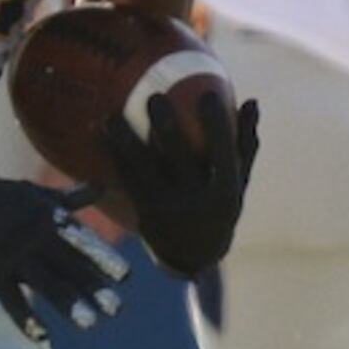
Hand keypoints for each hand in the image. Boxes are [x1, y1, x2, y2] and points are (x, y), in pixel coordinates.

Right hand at [0, 167, 129, 333]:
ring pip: (45, 284)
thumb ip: (72, 197)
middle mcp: (35, 238)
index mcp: (49, 218)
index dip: (103, 259)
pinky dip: (25, 318)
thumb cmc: (2, 198)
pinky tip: (41, 335)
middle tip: (116, 309)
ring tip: (89, 323)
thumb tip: (104, 186)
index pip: (82, 241)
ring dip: (68, 303)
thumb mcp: (38, 194)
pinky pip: (10, 298)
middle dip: (93, 287)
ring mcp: (13, 256)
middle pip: (69, 266)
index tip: (125, 277)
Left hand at [101, 95, 260, 277]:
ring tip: (111, 114)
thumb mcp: (239, 183)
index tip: (209, 92)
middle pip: (179, 156)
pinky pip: (125, 178)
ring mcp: (167, 209)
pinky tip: (98, 132)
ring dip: (125, 139)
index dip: (218, 123)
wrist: (194, 256)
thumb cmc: (220, 207)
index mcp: (225, 193)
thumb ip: (244, 144)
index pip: (223, 153)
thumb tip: (250, 101)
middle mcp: (196, 202)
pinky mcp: (143, 213)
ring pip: (142, 167)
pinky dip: (111, 154)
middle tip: (154, 96)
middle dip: (166, 125)